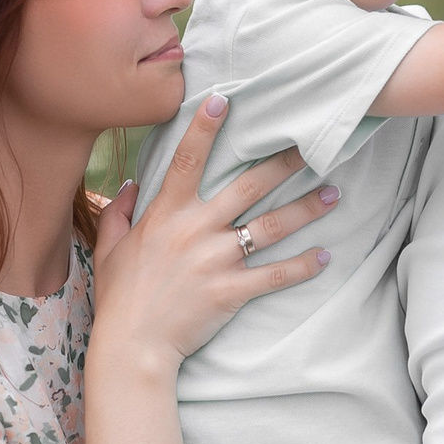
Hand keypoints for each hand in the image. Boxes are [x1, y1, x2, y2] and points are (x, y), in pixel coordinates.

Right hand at [90, 92, 339, 371]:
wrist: (132, 344)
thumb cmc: (120, 296)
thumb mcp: (109, 248)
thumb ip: (119, 212)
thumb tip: (130, 185)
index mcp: (166, 214)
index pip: (188, 160)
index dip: (205, 128)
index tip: (225, 100)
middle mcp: (196, 229)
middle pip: (249, 186)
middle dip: (284, 164)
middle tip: (313, 146)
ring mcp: (217, 259)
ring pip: (272, 226)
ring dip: (307, 208)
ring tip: (334, 194)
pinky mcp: (232, 290)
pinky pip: (276, 274)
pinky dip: (304, 266)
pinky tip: (325, 256)